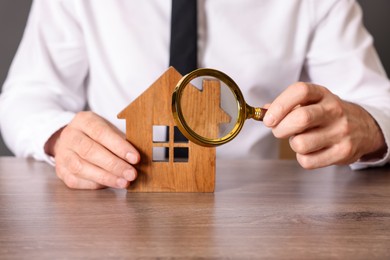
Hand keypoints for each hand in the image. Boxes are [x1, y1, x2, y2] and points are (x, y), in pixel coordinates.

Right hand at [45, 111, 139, 188]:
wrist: (71, 140)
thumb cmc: (97, 136)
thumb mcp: (109, 129)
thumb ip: (121, 141)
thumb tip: (137, 157)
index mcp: (83, 121)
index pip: (101, 132)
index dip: (119, 146)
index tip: (135, 158)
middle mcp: (70, 136)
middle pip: (90, 151)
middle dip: (114, 164)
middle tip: (132, 173)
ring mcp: (62, 154)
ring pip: (81, 167)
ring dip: (106, 177)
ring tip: (124, 182)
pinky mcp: (60, 171)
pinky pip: (76, 180)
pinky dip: (95, 184)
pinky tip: (110, 184)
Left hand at [263, 82, 385, 168]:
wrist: (364, 128)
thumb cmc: (327, 114)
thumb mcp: (311, 102)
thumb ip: (287, 105)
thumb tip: (263, 112)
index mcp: (322, 94)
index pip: (300, 91)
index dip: (279, 105)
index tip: (268, 120)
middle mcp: (334, 110)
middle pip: (300, 118)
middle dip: (281, 129)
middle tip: (279, 131)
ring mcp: (340, 131)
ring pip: (301, 143)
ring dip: (293, 144)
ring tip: (300, 140)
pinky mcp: (343, 152)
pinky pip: (308, 161)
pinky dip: (302, 158)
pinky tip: (310, 151)